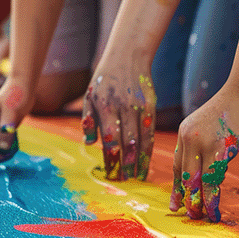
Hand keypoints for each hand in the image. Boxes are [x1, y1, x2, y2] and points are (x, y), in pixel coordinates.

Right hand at [0, 78, 32, 161]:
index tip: (8, 149)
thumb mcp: (12, 114)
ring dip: (4, 149)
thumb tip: (3, 147)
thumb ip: (6, 130)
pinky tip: (14, 143)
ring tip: (14, 146)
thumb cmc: (16, 95)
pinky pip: (0, 141)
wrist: (23, 86)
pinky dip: (7, 144)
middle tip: (12, 150)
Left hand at [82, 53, 155, 180]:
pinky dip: (149, 148)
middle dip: (126, 164)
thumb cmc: (103, 81)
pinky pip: (151, 131)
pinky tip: (146, 160)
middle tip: (124, 180)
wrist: (127, 57)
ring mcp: (139, 107)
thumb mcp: (89, 97)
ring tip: (137, 176)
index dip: (112, 158)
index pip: (110, 138)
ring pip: (142, 139)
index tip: (111, 173)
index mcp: (105, 106)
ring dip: (140, 160)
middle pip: (128, 142)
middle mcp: (123, 107)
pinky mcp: (151, 105)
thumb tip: (90, 144)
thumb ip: (88, 121)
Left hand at [170, 85, 238, 221]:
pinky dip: (212, 197)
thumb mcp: (209, 126)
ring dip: (198, 202)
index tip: (175, 203)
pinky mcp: (219, 147)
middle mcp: (187, 139)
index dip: (178, 187)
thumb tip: (205, 169)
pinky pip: (212, 179)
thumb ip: (202, 145)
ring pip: (196, 181)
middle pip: (183, 176)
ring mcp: (202, 143)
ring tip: (201, 217)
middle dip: (185, 198)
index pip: (178, 166)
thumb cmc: (233, 108)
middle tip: (188, 215)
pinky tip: (214, 208)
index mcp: (183, 134)